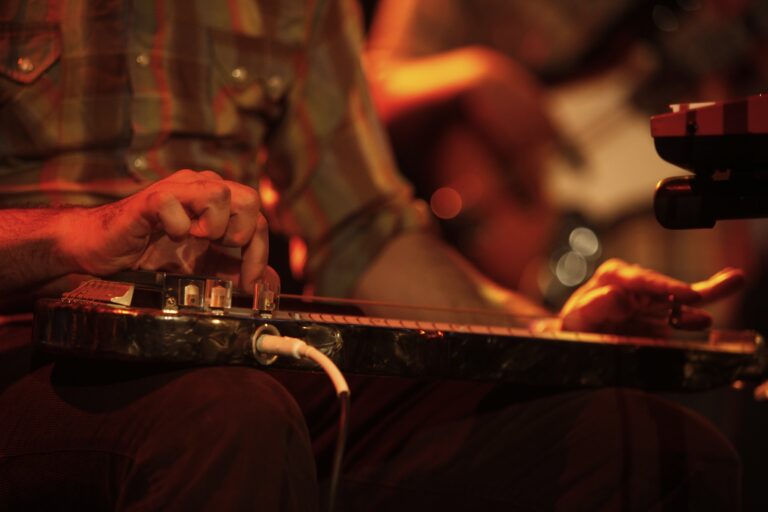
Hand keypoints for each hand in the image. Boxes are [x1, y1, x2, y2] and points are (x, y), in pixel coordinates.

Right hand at [60, 170, 267, 290]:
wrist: (100, 249)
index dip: (259, 253)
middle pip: (250, 198)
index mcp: (216, 199)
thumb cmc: (148, 252)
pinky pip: (175, 203)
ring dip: (214, 226)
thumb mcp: (199, 266)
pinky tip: (168, 237)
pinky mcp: (149, 199)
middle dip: (242, 235)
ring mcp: (176, 188)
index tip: (248, 282)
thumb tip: (267, 283)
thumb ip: (231, 269)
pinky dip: (177, 227)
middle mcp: (200, 186)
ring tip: (193, 240)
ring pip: (220, 192)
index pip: (258, 217)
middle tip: (219, 251)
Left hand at [559, 258, 744, 335]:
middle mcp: (633, 286)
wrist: (576, 342)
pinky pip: (683, 313)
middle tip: (699, 295)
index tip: (683, 293)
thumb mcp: (576, 319)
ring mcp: (648, 301)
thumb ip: (594, 306)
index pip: (638, 279)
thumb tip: (617, 296)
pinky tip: (720, 298)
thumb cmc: (574, 328)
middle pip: (663, 287)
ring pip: (679, 298)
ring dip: (704, 293)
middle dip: (685, 290)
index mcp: (611, 280)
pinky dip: (699, 310)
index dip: (661, 286)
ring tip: (732, 282)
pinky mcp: (659, 318)